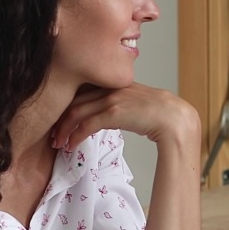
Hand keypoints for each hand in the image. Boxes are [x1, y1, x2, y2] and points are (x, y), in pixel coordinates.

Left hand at [51, 83, 199, 151]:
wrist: (175, 118)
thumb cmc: (161, 114)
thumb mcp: (137, 103)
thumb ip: (121, 104)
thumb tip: (110, 116)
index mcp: (115, 84)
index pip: (82, 92)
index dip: (68, 106)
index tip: (61, 121)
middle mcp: (110, 87)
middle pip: (74, 100)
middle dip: (60, 119)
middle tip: (53, 134)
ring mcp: (111, 98)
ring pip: (76, 112)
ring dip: (64, 130)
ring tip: (58, 143)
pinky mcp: (114, 112)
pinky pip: (86, 124)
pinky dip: (75, 136)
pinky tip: (71, 145)